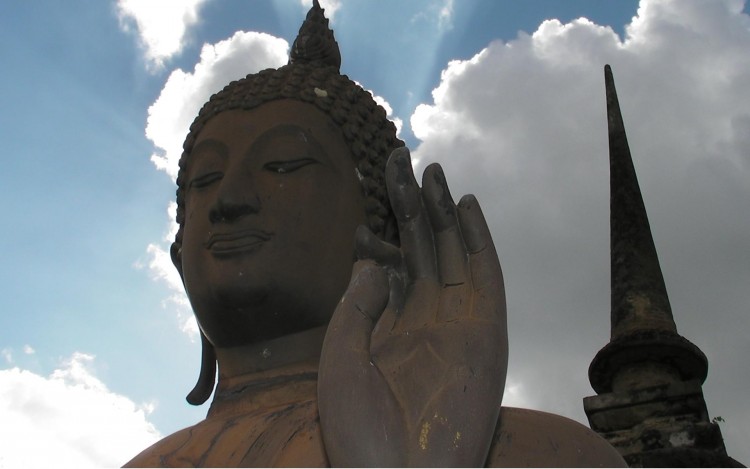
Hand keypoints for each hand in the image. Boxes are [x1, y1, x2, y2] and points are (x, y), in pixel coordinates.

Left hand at [318, 148, 507, 466]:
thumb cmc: (359, 428)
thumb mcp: (343, 355)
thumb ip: (359, 302)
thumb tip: (373, 256)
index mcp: (391, 327)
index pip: (390, 262)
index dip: (380, 226)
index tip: (364, 188)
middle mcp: (426, 320)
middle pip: (423, 248)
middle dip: (411, 204)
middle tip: (398, 158)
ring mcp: (458, 324)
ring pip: (453, 252)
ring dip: (444, 210)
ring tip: (431, 170)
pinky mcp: (487, 332)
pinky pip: (486, 276)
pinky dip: (479, 239)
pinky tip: (466, 203)